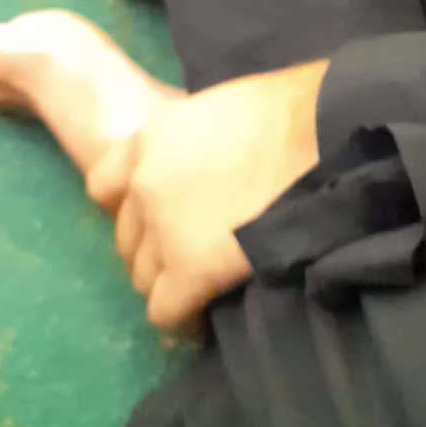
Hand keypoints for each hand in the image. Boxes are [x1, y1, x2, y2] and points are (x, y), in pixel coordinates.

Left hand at [87, 59, 328, 328]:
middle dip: (152, 247)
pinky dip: (182, 317)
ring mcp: (164, 230)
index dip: (131, 203)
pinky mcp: (190, 271)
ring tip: (202, 285)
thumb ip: (190, 143)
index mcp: (149, 139)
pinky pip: (164, 310)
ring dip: (168, 281)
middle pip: (126, 237)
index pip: (103, 184)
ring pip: (142, 277)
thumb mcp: (218, 109)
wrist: (322, 137)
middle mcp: (144, 184)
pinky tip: (205, 315)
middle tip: (190, 252)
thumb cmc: (288, 111)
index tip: (160, 212)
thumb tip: (199, 165)